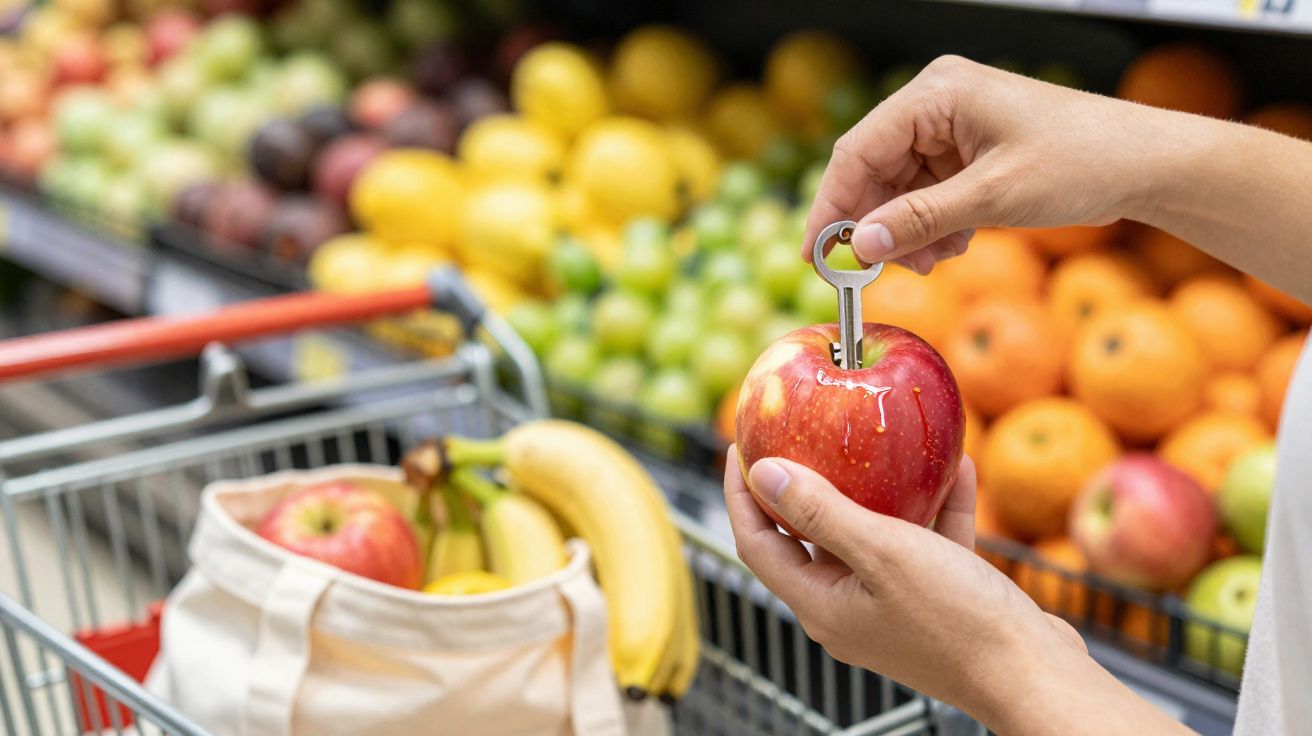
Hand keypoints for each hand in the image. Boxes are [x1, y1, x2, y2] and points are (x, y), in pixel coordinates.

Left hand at [724, 447, 1192, 733]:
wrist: (1036, 677)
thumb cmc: (958, 621)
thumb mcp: (882, 553)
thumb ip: (821, 511)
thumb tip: (764, 472)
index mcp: (821, 604)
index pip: (757, 543)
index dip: (742, 493)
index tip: (741, 444)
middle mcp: (847, 609)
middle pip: (807, 537)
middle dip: (805, 483)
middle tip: (802, 432)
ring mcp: (891, 608)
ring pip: (871, 536)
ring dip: (878, 489)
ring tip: (881, 440)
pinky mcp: (936, 602)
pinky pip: (924, 545)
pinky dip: (933, 508)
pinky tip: (955, 468)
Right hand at [804, 55, 1169, 273]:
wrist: (1147, 165)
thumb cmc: (1082, 162)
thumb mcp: (992, 197)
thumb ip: (919, 219)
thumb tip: (859, 245)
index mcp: (938, 93)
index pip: (858, 150)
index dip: (831, 206)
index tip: (815, 256)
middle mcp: (937, 103)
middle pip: (874, 171)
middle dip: (876, 225)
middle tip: (877, 271)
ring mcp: (953, 128)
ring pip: (898, 189)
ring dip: (906, 233)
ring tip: (932, 261)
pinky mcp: (968, 153)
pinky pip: (926, 194)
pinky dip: (930, 227)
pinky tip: (952, 247)